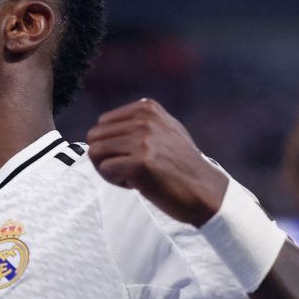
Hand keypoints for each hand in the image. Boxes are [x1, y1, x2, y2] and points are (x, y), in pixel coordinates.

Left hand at [86, 98, 228, 226]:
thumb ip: (138, 123)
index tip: (132, 156)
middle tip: (126, 169)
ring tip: (131, 176)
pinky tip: (136, 183)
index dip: (111, 144)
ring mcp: (142, 141)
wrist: (205, 190)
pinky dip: (115, 180)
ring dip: (108, 169)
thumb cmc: (181, 165)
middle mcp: (143, 120)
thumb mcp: (165, 130)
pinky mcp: (140, 163)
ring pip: (95, 152)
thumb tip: (103, 125)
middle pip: (94, 137)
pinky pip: (105, 169)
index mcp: (147, 108)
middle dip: (105, 157)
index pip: (102, 123)